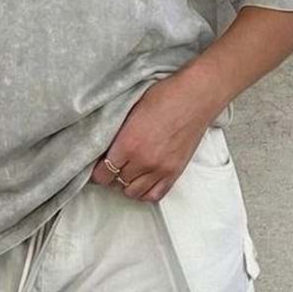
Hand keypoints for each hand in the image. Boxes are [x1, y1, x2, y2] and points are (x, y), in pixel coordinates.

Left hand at [89, 72, 217, 201]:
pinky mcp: (175, 172)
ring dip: (127, 185)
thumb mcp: (131, 109)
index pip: (103, 173)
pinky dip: (145, 192)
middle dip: (111, 176)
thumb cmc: (164, 96)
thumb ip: (118, 133)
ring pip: (134, 193)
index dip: (96, 172)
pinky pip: (155, 195)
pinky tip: (142, 181)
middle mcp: (143, 161)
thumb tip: (106, 147)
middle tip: (111, 166)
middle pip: (117, 183)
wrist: (196, 96)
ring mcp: (161, 169)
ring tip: (127, 172)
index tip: (96, 166)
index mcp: (128, 143)